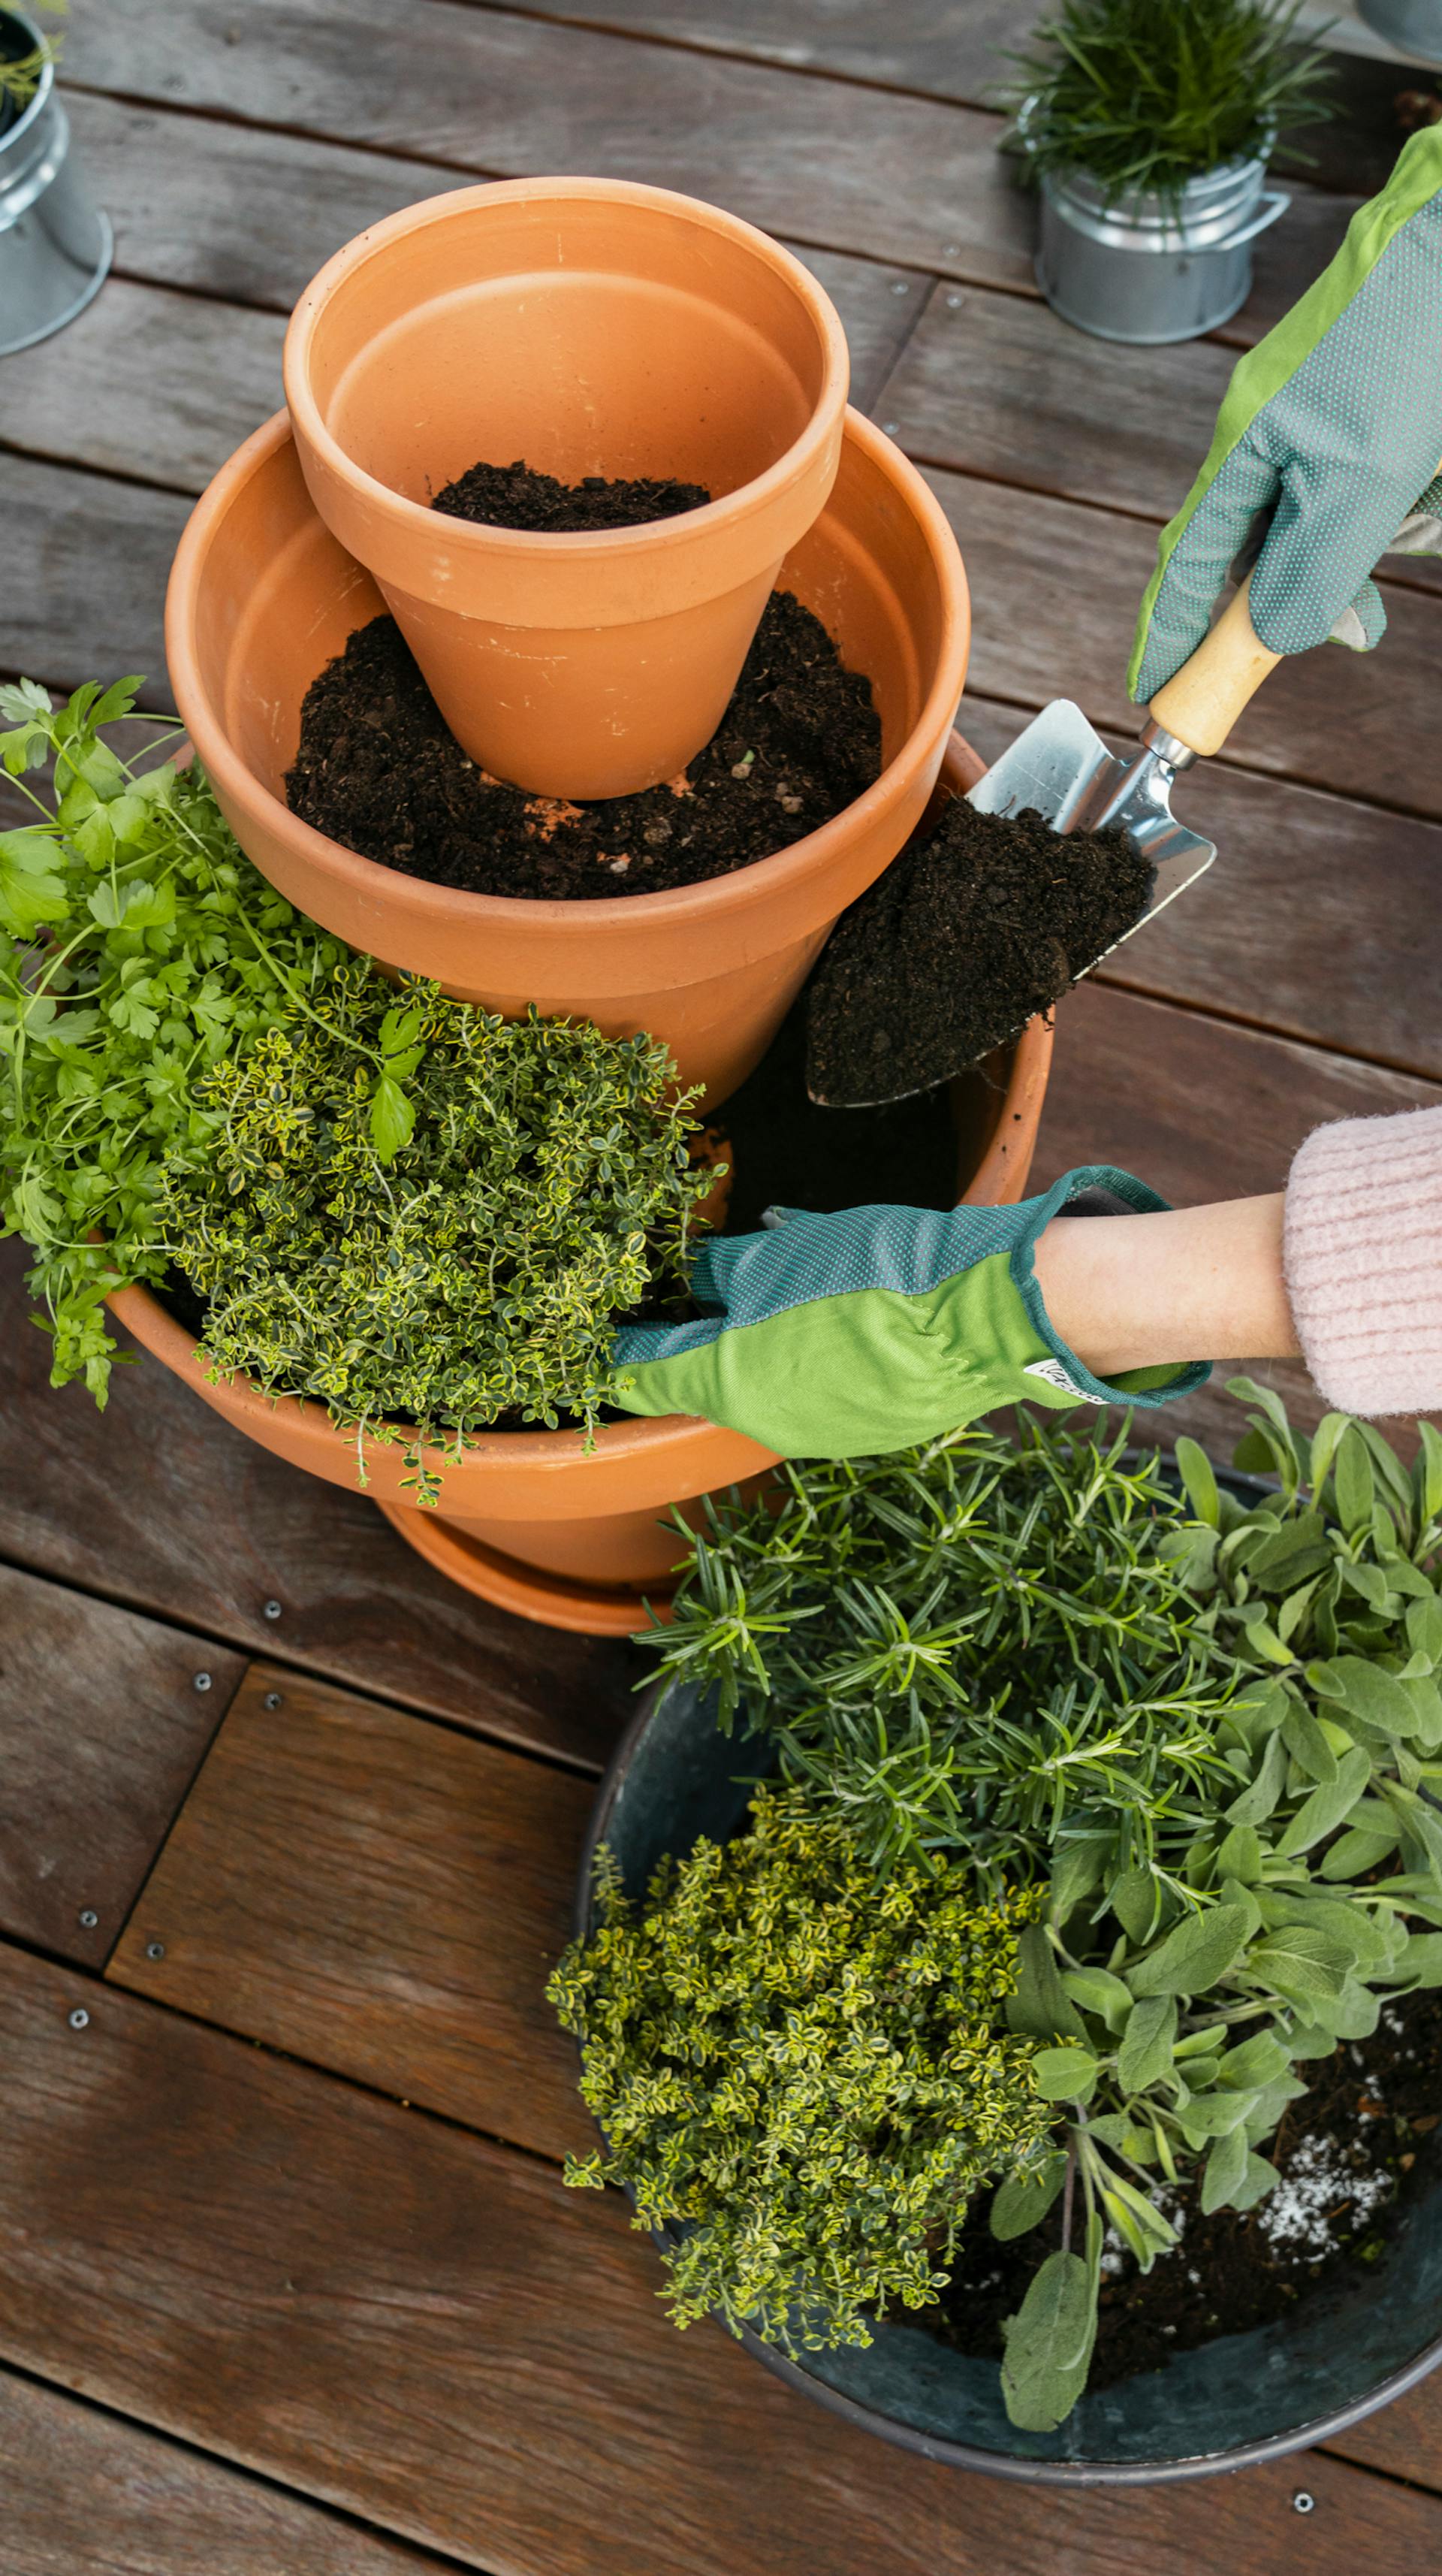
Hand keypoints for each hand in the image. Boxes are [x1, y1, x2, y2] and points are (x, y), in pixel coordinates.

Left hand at [611, 1169, 1208, 1456]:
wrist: (986, 1314)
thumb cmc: (874, 1274)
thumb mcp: (782, 1255)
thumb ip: (723, 1269)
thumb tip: (687, 1272)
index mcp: (725, 1380)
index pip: (637, 1373)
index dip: (606, 1348)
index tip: (584, 1329)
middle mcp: (760, 1422)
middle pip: (694, 1382)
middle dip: (677, 1341)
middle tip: (665, 1296)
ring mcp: (814, 1433)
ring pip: (753, 1387)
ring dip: (741, 1348)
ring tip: (747, 1296)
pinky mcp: (862, 1428)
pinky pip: (807, 1392)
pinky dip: (795, 1358)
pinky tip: (817, 1316)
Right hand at [1130, 126, 1441, 706]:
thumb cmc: (1409, 337)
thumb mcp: (1361, 478)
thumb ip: (1311, 565)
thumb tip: (1274, 637)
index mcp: (1246, 449)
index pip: (1190, 566)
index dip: (1171, 634)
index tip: (1157, 693)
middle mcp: (1275, 434)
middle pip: (1266, 550)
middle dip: (1313, 588)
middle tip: (1354, 622)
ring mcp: (1327, 417)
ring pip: (1338, 519)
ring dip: (1386, 530)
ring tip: (1424, 500)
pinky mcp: (1380, 404)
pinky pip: (1383, 486)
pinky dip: (1410, 499)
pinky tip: (1431, 480)